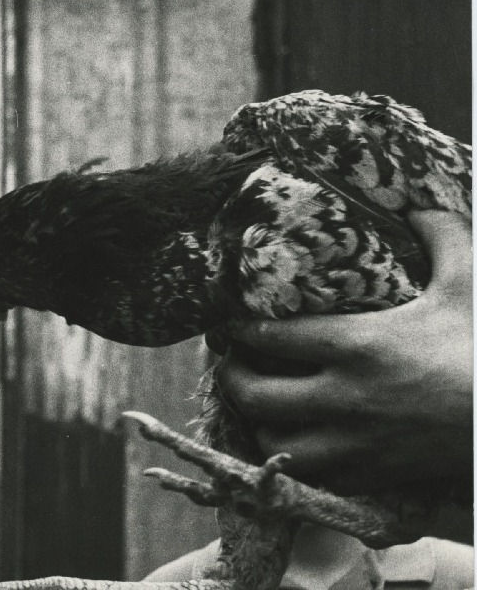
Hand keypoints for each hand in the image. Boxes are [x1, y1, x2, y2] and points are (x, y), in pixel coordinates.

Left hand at [217, 209, 472, 493]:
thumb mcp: (469, 284)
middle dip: (232, 375)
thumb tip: (415, 205)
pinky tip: (295, 439)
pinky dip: (291, 457)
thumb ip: (440, 237)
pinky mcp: (375, 476)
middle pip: (255, 393)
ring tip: (257, 402)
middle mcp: (346, 397)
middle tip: (231, 361)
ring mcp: (358, 443)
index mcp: (358, 345)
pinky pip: (311, 474)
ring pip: (274, 440)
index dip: (239, 328)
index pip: (270, 337)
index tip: (229, 321)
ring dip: (257, 421)